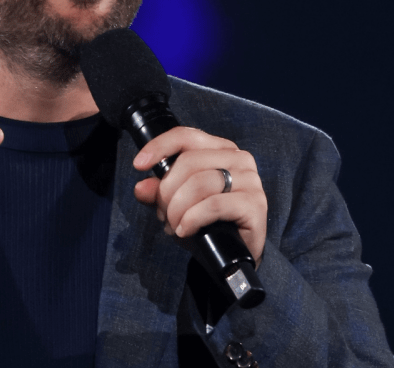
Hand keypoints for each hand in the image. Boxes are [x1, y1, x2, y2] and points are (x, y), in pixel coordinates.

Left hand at [131, 127, 266, 261]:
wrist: (231, 257)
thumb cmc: (205, 224)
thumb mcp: (175, 205)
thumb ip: (157, 193)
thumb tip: (141, 188)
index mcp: (220, 149)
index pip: (186, 136)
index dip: (159, 147)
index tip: (138, 164)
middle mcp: (239, 159)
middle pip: (189, 162)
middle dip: (167, 191)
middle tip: (163, 214)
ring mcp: (250, 180)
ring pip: (199, 183)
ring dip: (178, 208)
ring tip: (174, 226)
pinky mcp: (255, 204)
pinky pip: (214, 205)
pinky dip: (192, 219)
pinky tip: (185, 230)